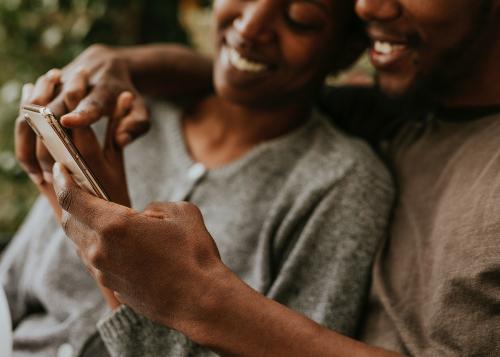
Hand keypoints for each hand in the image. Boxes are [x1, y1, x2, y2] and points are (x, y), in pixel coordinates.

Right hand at [15, 44, 149, 185]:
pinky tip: (32, 163)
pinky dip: (26, 134)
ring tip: (40, 175)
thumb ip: (136, 125)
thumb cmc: (127, 94)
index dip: (81, 113)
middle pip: (56, 108)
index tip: (69, 122)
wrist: (106, 62)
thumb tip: (121, 140)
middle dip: (50, 138)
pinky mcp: (45, 89)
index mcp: (104, 88)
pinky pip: (28, 111)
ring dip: (33, 141)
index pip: (92, 102)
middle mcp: (76, 83)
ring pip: (36, 110)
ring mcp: (57, 85)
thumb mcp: (141, 110)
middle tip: (52, 172)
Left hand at [52, 163, 224, 331]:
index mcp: (113, 225)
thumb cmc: (193, 254)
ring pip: (81, 245)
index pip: (72, 199)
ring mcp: (104, 272)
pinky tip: (120, 245)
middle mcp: (101, 250)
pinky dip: (100, 248)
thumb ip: (155, 207)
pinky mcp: (114, 288)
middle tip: (83, 191)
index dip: (63, 180)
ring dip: (86, 228)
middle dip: (72, 204)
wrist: (200, 299)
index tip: (61, 169)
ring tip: (104, 219)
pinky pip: (96, 263)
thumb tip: (144, 215)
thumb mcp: (180, 213)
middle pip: (69, 222)